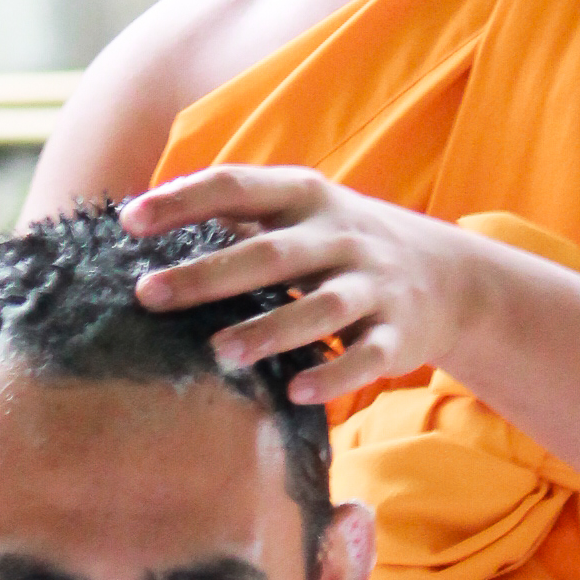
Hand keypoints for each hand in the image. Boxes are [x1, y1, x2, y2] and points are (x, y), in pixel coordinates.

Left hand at [123, 167, 487, 406]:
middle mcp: (340, 237)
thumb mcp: (299, 213)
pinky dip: (334, 375)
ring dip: (269, 331)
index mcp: (305, 198)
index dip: (183, 201)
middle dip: (207, 274)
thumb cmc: (342, 244)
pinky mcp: (398, 335)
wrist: (450, 275)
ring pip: (320, 308)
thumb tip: (142, 212)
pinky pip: (365, 357)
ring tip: (218, 353)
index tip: (129, 221)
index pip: (237, 187)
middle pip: (269, 254)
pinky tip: (295, 392)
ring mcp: (373, 285)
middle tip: (147, 294)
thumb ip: (235, 212)